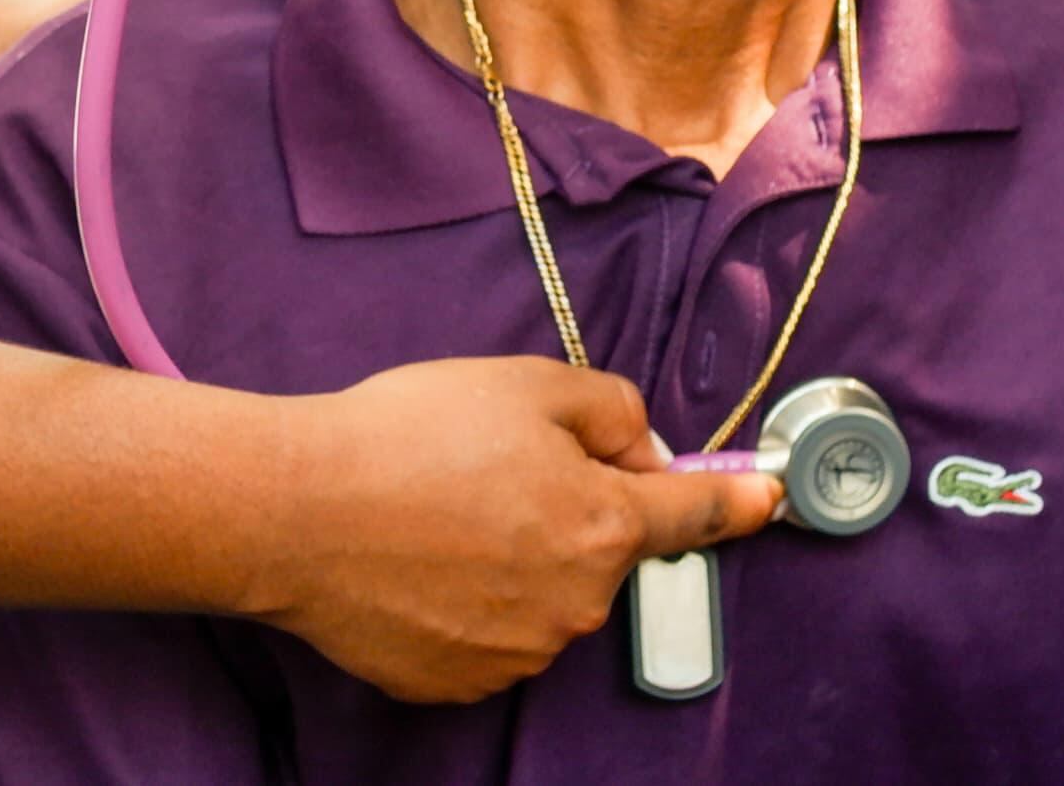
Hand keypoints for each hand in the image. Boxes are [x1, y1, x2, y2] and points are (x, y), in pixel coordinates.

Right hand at [247, 356, 777, 702]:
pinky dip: (466, 604)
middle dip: (566, 513)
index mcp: (601, 524)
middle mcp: (575, 602)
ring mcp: (519, 651)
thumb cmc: (406, 436)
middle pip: (600, 554)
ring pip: (543, 598)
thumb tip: (639, 449)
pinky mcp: (461, 680)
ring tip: (435, 515)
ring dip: (513, 561)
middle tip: (491, 469)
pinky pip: (489, 637)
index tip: (765, 501)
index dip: (736, 504)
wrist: (298, 510)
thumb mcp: (524, 383)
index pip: (693, 516)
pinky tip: (416, 563)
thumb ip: (608, 409)